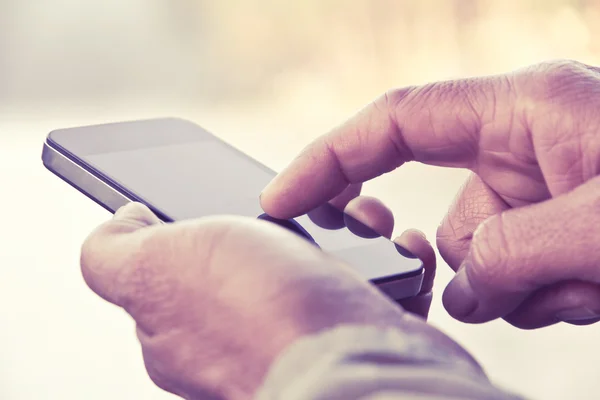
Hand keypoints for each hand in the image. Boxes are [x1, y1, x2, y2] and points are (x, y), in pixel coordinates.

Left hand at [80, 202, 461, 399]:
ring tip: (361, 216)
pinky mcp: (355, 336)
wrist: (355, 365)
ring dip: (346, 229)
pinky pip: (372, 286)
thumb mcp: (156, 264)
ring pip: (323, 263)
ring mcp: (301, 334)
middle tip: (315, 199)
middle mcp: (239, 333)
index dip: (216, 215)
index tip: (249, 194)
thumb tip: (121, 223)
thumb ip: (114, 251)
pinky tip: (392, 250)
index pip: (190, 255)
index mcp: (185, 319)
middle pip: (263, 250)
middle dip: (292, 216)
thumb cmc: (257, 316)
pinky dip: (387, 262)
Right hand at [260, 59, 599, 328]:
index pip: (396, 120)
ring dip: (513, 289)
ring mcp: (540, 185)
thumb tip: (463, 293)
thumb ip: (509, 254)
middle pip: (437, 206)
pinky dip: (538, 296)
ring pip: (475, 253)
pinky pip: (510, 271)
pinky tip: (587, 289)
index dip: (329, 158)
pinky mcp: (554, 223)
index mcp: (524, 110)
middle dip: (449, 260)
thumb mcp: (598, 227)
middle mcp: (523, 142)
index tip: (280, 200)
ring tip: (581, 283)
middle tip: (485, 287)